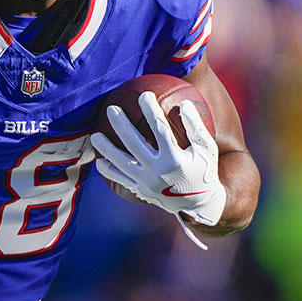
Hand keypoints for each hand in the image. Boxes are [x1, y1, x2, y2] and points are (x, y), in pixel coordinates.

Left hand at [90, 91, 225, 224]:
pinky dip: (109, 171)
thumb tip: (183, 104)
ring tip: (95, 135)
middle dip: (121, 124)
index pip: (160, 129)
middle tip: (111, 108)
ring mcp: (147, 183)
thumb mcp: (207, 149)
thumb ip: (196, 127)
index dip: (151, 110)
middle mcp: (158, 172)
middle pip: (134, 143)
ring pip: (121, 163)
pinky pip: (120, 180)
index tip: (144, 95)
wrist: (198, 205)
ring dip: (106, 148)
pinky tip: (99, 161)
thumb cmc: (204, 170)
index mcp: (175, 159)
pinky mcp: (141, 191)